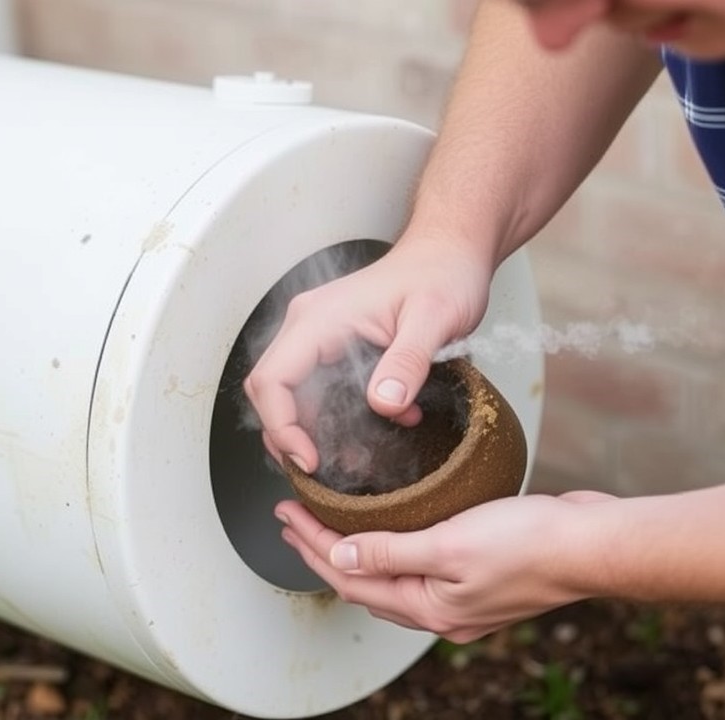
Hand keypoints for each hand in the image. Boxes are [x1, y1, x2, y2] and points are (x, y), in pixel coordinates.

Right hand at [244, 238, 492, 472]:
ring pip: (293, 395)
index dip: (282, 427)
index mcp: (320, 319)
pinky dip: (340, 417)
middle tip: (322, 470)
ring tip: (356, 457)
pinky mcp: (336, 347)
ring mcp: (320, 336)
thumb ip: (407, 362)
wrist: (452, 252)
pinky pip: (320, 389)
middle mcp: (310, 326)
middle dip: (290, 436)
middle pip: (272, 392)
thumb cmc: (442, 273)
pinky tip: (381, 427)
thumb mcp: (435, 319)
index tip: (309, 460)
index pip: (272, 380)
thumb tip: (382, 404)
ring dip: (316, 430)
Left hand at [275, 491, 617, 642]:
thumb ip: (390, 551)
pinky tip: (391, 530)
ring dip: (356, 550)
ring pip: (391, 578)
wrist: (593, 545)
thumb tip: (338, 555)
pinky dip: (393, 549)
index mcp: (429, 609)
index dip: (312, 547)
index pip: (349, 578)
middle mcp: (441, 613)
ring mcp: (462, 598)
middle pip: (364, 582)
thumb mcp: (449, 543)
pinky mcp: (480, 577)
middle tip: (294, 518)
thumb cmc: (530, 543)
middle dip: (324, 550)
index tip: (286, 515)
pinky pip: (420, 567)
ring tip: (329, 524)